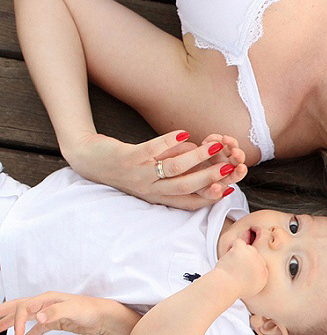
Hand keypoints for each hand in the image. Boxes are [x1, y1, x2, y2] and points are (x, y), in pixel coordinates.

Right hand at [0, 292, 126, 334]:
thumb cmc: (91, 309)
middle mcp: (45, 305)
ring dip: (11, 323)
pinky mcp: (54, 323)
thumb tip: (38, 317)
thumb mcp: (73, 309)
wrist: (104, 317)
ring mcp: (49, 314)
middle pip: (19, 308)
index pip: (24, 307)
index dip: (17, 320)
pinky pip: (37, 329)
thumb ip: (55, 312)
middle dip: (3, 313)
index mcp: (47, 299)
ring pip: (25, 318)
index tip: (15, 333)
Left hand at [62, 131, 246, 209]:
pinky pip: (153, 149)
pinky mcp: (129, 157)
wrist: (87, 160)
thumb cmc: (126, 167)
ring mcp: (140, 174)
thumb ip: (179, 167)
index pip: (191, 201)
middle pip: (187, 186)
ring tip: (215, 145)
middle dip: (212, 176)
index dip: (211, 196)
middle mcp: (151, 189)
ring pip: (175, 169)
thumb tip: (206, 155)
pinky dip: (170, 141)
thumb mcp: (153, 176)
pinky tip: (184, 133)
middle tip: (230, 165)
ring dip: (198, 157)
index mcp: (159, 197)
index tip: (228, 187)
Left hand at [215, 238, 267, 299]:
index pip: (260, 265)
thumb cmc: (233, 289)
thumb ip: (254, 281)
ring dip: (239, 254)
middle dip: (246, 260)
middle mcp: (261, 264)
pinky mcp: (242, 250)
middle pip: (255, 255)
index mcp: (264, 276)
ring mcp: (252, 256)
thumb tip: (250, 274)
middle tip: (235, 267)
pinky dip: (232, 246)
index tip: (241, 271)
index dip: (250, 266)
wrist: (225, 286)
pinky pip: (239, 242)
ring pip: (248, 248)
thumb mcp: (249, 290)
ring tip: (231, 262)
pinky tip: (228, 254)